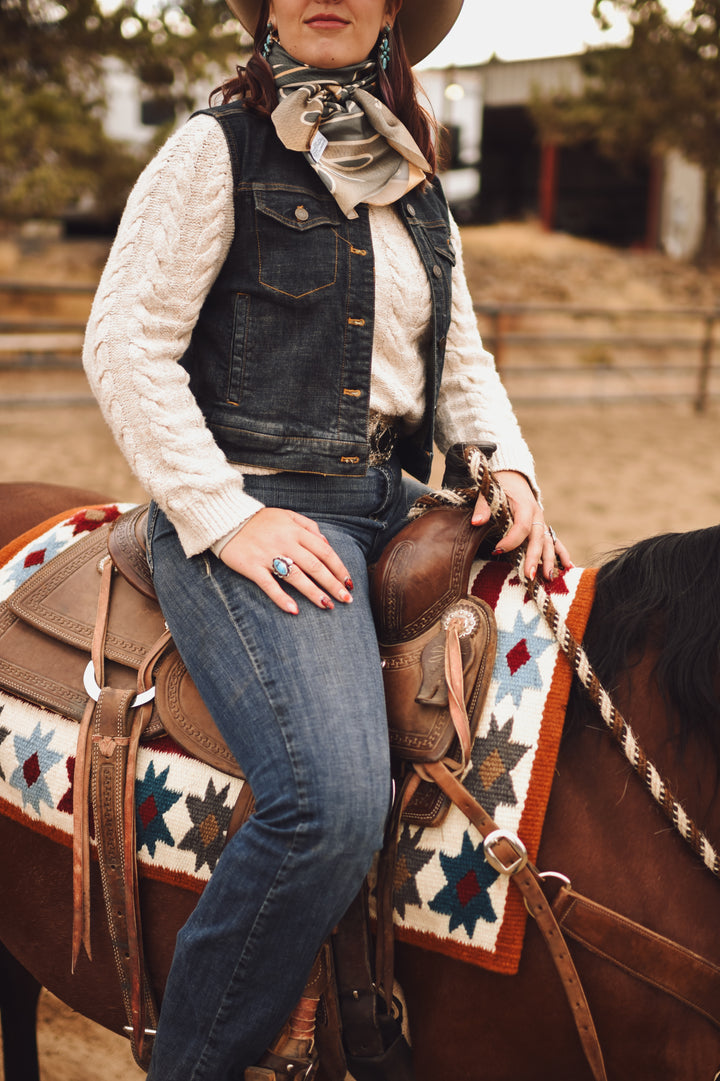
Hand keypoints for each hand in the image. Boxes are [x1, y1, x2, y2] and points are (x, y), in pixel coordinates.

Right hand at [218, 508, 353, 613]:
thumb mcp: (286, 515)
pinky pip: (269, 585)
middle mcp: (285, 542)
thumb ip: (308, 525)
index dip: (338, 567)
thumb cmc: (260, 520)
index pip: (324, 551)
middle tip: (346, 599)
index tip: (349, 582)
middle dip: (333, 584)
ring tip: (327, 606)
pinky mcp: (252, 567)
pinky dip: (282, 598)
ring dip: (313, 593)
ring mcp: (268, 555)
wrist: (226, 519)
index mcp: (295, 530)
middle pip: (315, 566)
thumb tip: (325, 541)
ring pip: (296, 577)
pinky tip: (294, 611)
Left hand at [471, 469, 572, 580]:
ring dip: (549, 560)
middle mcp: (537, 515)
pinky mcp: (542, 527)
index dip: (511, 540)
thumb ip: (483, 507)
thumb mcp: (489, 492)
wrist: (512, 477)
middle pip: (537, 538)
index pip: (521, 526)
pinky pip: (554, 540)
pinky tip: (567, 566)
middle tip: (530, 575)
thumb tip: (476, 522)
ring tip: (549, 577)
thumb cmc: (500, 486)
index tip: (498, 550)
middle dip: (534, 558)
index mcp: (525, 506)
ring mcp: (541, 522)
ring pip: (548, 542)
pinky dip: (561, 553)